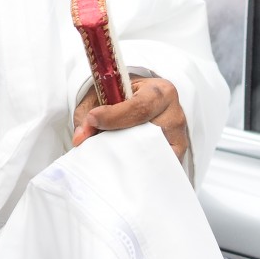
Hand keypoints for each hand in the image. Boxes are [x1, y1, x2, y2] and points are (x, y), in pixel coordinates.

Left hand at [72, 77, 188, 161]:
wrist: (140, 100)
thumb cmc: (122, 98)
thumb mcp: (102, 97)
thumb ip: (87, 113)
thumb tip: (80, 139)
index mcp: (159, 91)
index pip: (141, 107)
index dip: (115, 116)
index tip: (93, 120)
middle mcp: (174, 112)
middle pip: (149, 133)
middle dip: (122, 141)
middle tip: (100, 145)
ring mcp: (178, 135)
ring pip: (156, 151)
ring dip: (133, 157)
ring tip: (113, 157)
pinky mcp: (177, 152)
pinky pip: (162, 163)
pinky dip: (144, 166)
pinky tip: (127, 167)